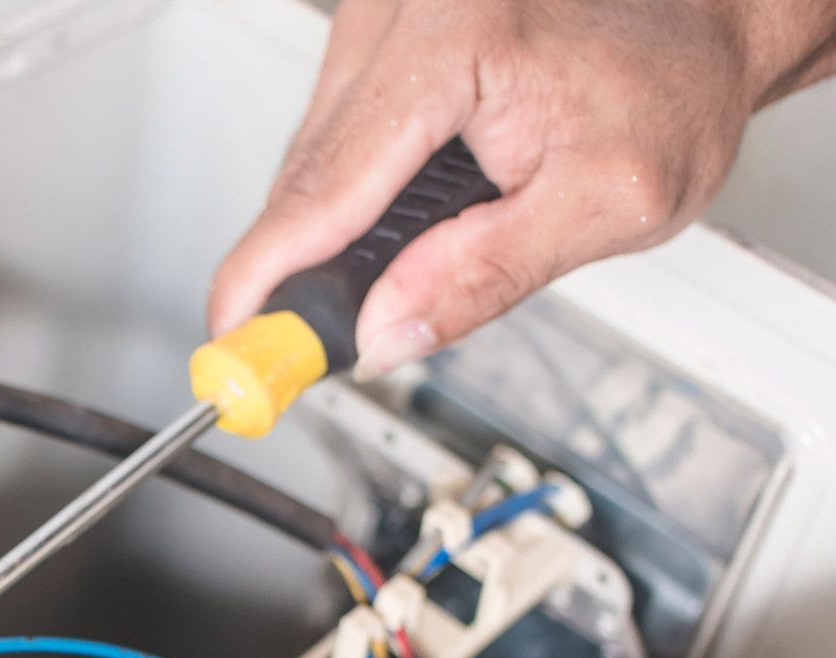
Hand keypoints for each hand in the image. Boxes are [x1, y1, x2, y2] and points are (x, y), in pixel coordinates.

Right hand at [208, 0, 835, 378]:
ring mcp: (383, 18)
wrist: (699, 19)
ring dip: (329, 229)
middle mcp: (405, 13)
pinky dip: (349, 190)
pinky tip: (399, 215)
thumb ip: (488, 274)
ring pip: (311, 156)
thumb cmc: (670, 87)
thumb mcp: (608, 203)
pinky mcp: (378, 34)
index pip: (325, 185)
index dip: (268, 277)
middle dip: (300, 269)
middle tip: (303, 349)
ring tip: (393, 272)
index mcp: (457, 40)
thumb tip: (385, 333)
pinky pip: (332, 131)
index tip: (233, 343)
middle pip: (305, 174)